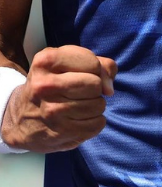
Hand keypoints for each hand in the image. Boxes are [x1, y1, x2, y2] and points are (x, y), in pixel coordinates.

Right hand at [1, 45, 116, 152]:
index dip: (95, 69)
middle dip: (96, 88)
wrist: (20, 118)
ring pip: (99, 105)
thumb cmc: (51, 83)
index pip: (92, 63)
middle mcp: (45, 85)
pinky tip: (80, 119)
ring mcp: (51, 112)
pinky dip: (95, 122)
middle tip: (83, 91)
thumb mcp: (67, 62)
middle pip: (95, 85)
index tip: (85, 74)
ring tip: (80, 105)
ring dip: (96, 106)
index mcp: (47, 60)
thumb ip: (98, 64)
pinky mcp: (58, 133)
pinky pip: (97, 125)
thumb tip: (109, 87)